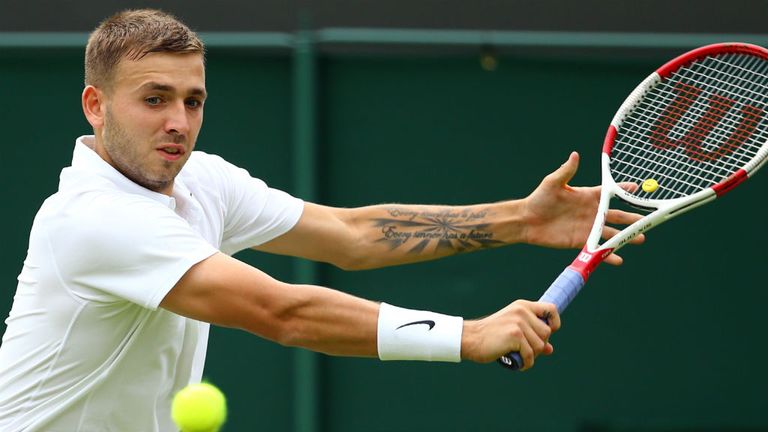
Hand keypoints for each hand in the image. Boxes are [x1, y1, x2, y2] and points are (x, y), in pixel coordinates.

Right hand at [461, 300, 559, 370]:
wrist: (470, 339)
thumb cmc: (490, 336)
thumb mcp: (512, 330)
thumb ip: (531, 336)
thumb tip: (549, 349)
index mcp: (522, 306)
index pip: (551, 309)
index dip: (554, 323)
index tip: (547, 333)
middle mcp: (522, 311)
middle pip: (547, 333)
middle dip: (539, 345)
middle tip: (525, 351)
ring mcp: (518, 323)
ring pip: (540, 345)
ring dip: (532, 356)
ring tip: (520, 357)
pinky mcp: (515, 336)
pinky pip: (530, 355)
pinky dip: (526, 363)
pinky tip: (518, 364)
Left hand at [521, 152, 644, 264]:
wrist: (526, 221)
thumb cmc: (538, 199)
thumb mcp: (553, 183)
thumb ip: (566, 171)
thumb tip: (574, 155)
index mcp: (587, 196)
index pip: (609, 193)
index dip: (623, 191)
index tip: (637, 189)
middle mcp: (591, 212)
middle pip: (617, 215)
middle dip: (633, 218)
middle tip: (649, 220)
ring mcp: (587, 228)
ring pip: (612, 233)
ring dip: (626, 236)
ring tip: (640, 238)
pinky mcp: (581, 242)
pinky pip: (598, 249)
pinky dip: (608, 255)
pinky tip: (618, 260)